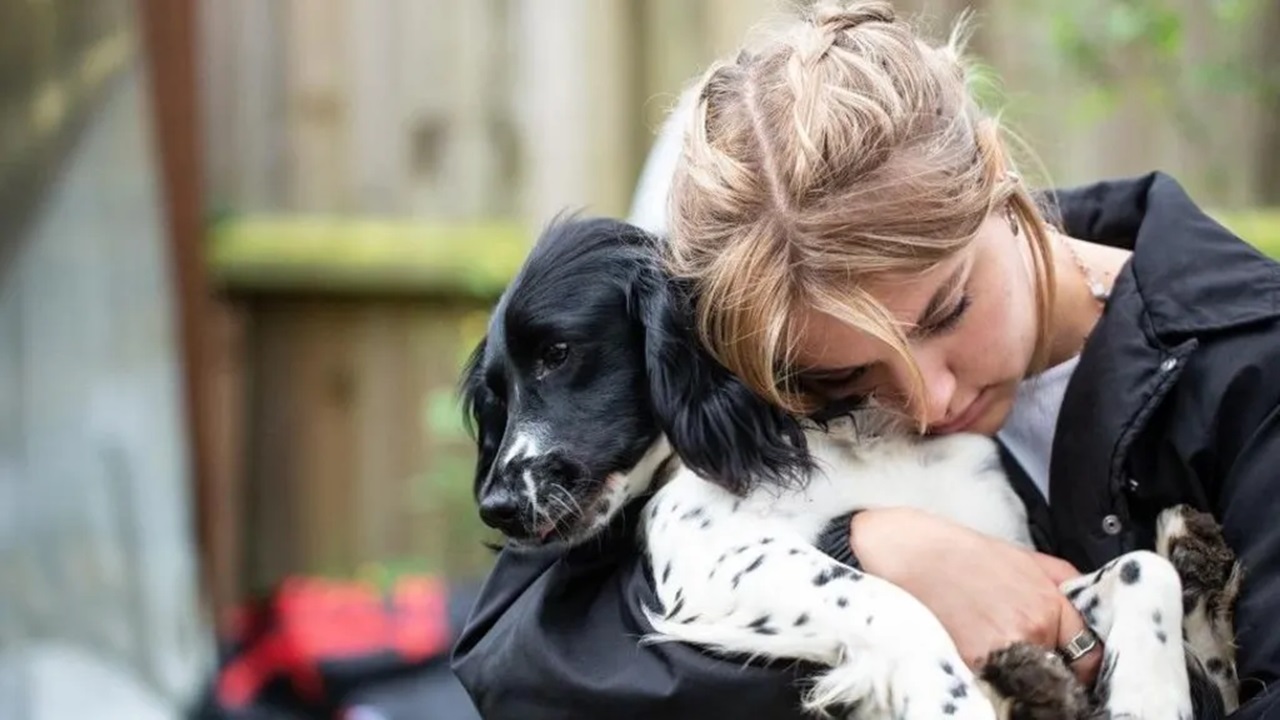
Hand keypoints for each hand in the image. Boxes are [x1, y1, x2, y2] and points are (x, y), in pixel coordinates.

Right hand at [849, 507, 1102, 685]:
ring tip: (991, 649)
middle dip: (1045, 665)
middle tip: (1022, 651)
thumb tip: (1087, 608)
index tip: (1073, 665)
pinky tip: (972, 654)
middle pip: (1058, 673)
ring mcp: (1002, 653)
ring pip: (1027, 684)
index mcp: (1048, 605)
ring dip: (1016, 674)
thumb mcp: (1023, 555)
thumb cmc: (957, 553)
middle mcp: (1031, 631)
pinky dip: (988, 678)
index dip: (1082, 663)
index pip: (1089, 656)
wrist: (907, 554)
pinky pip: (995, 687)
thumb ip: (1064, 582)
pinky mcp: (972, 668)